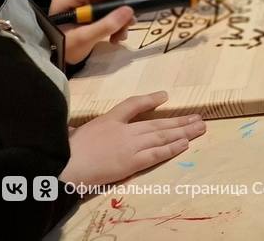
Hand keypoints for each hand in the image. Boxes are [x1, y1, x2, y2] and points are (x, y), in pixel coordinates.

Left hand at [49, 0, 135, 65]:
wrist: (54, 61)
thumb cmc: (64, 49)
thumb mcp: (84, 39)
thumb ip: (105, 25)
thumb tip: (129, 10)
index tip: (128, 2)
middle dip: (118, 10)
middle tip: (129, 24)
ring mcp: (82, 5)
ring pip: (108, 4)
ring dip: (118, 20)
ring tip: (121, 36)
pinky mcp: (88, 13)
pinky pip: (106, 12)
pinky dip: (113, 24)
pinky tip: (115, 37)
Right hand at [60, 91, 204, 185]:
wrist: (64, 166)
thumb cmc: (65, 150)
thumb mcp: (72, 132)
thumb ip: (79, 130)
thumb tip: (75, 129)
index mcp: (109, 120)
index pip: (132, 105)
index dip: (149, 100)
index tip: (165, 96)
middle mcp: (125, 131)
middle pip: (157, 123)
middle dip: (179, 120)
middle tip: (198, 117)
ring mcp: (131, 146)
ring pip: (162, 136)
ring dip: (183, 132)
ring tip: (200, 127)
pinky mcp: (132, 163)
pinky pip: (156, 154)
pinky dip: (171, 148)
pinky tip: (185, 143)